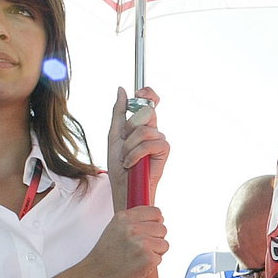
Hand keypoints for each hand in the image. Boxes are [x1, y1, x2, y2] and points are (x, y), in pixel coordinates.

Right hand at [86, 206, 168, 277]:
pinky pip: (160, 258)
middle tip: (140, 250)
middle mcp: (133, 227)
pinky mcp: (148, 258)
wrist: (95, 276)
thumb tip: (159, 218)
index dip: (156, 223)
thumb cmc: (105, 256)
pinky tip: (136, 266)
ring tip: (137, 258)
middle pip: (162, 229)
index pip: (156, 212)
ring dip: (155, 252)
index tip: (149, 231)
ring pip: (164, 244)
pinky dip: (151, 265)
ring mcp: (141, 243)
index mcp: (124, 217)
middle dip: (155, 240)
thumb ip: (134, 221)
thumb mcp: (115, 229)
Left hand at [108, 87, 169, 210]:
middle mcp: (152, 130)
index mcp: (140, 124)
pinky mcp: (164, 150)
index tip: (140, 91)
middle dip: (129, 129)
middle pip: (146, 112)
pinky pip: (150, 143)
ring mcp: (159, 140)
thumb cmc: (119, 165)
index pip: (149, 101)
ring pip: (145, 130)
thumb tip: (122, 90)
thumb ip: (118, 113)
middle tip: (124, 146)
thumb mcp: (114, 135)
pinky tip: (132, 163)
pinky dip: (136, 154)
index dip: (147, 93)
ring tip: (126, 159)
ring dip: (129, 147)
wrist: (124, 187)